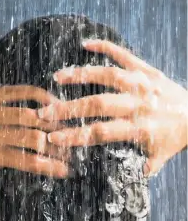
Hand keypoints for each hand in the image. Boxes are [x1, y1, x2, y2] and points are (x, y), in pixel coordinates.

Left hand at [0, 86, 68, 179]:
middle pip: (30, 139)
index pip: (24, 163)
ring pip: (27, 116)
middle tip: (71, 146)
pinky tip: (52, 100)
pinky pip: (17, 92)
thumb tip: (25, 172)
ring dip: (50, 121)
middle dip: (54, 144)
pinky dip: (37, 94)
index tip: (66, 169)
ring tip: (67, 125)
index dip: (48, 166)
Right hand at [38, 40, 187, 175]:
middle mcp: (138, 103)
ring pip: (108, 76)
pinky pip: (125, 55)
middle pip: (98, 104)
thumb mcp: (160, 157)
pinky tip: (85, 44)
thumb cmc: (176, 137)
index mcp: (139, 127)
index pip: (101, 132)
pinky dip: (105, 47)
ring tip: (57, 77)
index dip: (76, 136)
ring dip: (81, 75)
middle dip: (69, 109)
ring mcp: (142, 83)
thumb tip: (120, 176)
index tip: (54, 138)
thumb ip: (139, 167)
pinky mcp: (147, 69)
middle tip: (45, 112)